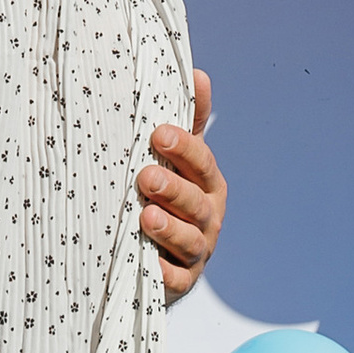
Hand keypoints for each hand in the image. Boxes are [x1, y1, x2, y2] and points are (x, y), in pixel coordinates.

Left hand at [141, 71, 226, 302]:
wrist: (160, 250)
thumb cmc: (168, 192)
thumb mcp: (177, 157)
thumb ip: (188, 118)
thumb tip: (196, 71)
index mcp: (208, 183)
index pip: (201, 162)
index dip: (183, 148)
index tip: (157, 133)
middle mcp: (208, 217)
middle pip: (196, 202)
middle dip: (173, 189)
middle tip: (145, 176)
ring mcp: (196, 251)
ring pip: (188, 241)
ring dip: (169, 229)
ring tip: (145, 216)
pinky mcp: (180, 281)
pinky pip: (175, 280)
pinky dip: (164, 274)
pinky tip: (149, 264)